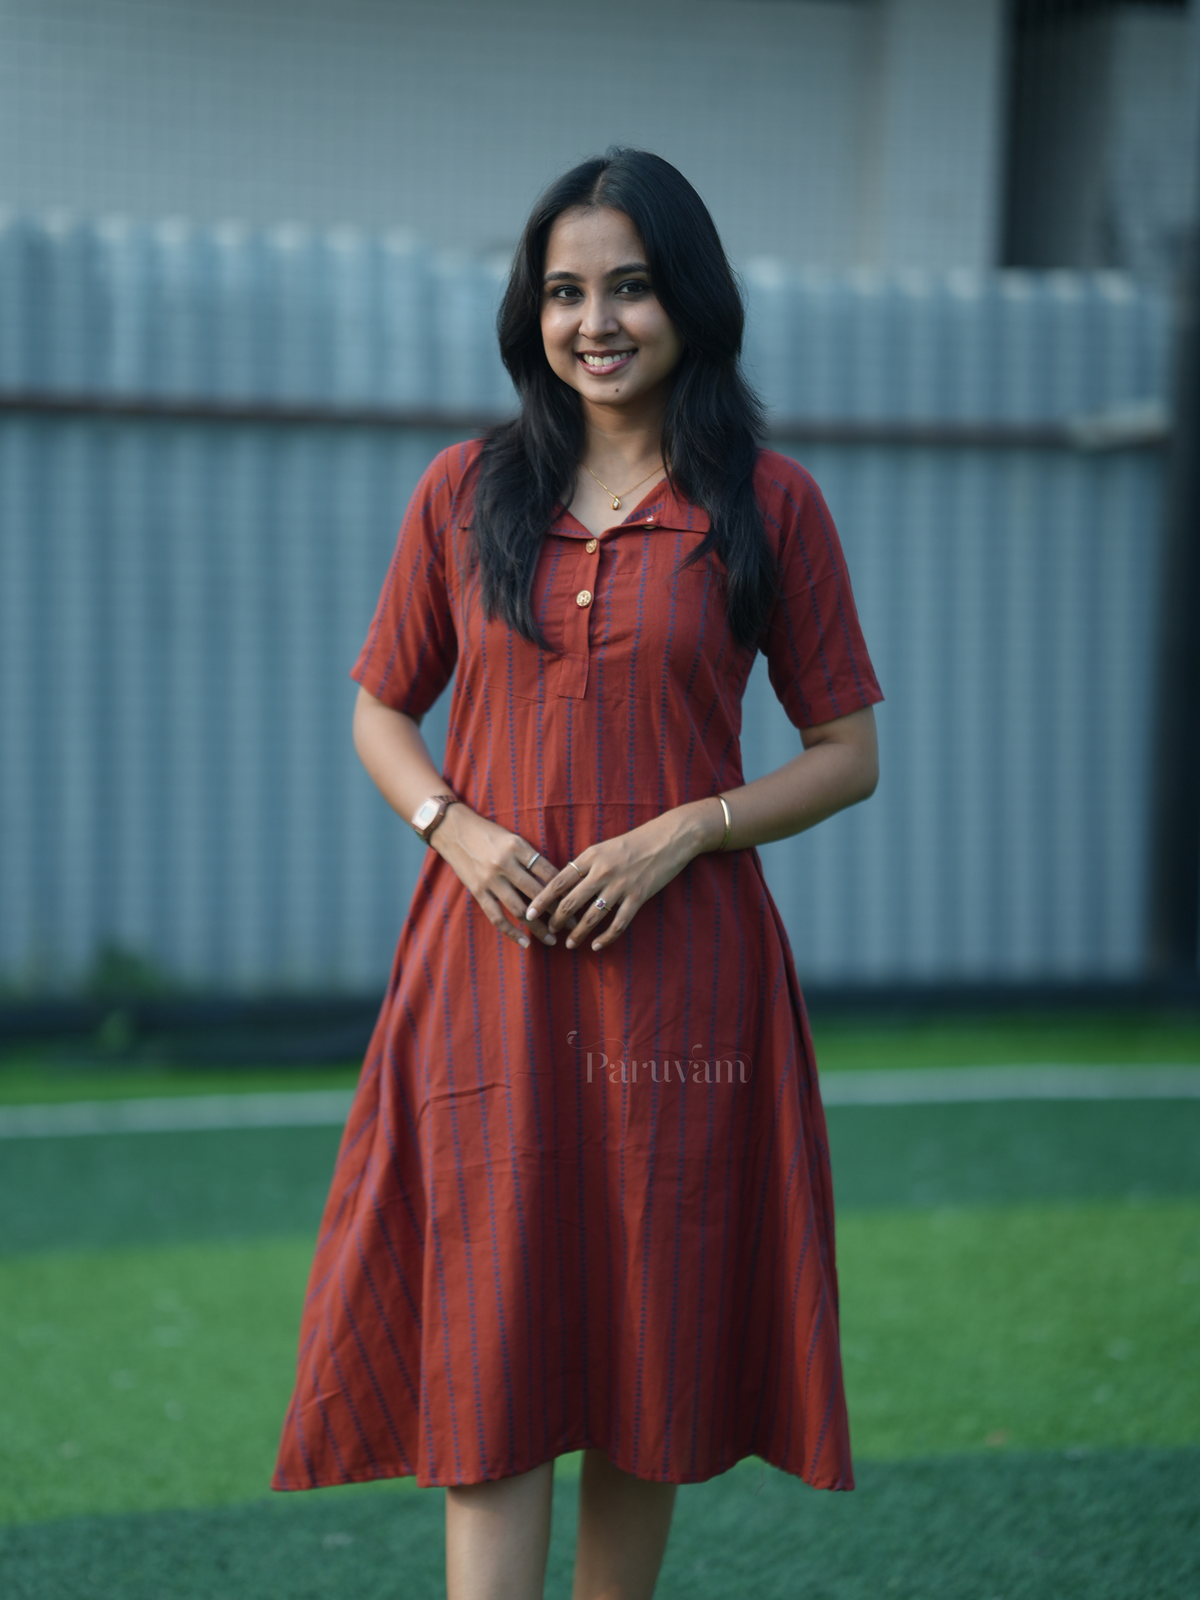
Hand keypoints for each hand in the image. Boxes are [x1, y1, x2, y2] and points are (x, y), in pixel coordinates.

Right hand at [431, 805, 578, 949]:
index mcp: (518, 847)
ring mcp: (490, 880)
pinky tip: (524, 942)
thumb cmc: (488, 833)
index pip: (548, 872)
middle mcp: (505, 864)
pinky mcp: (477, 891)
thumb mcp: (513, 838)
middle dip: (558, 911)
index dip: (565, 890)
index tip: (578, 902)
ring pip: (520, 909)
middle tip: (572, 925)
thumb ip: (530, 858)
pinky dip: (511, 931)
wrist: (453, 830)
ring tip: (552, 939)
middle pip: (538, 893)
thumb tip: (556, 880)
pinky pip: (496, 916)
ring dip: (537, 927)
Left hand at [524, 810, 706, 953]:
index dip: (541, 900)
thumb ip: (585, 865)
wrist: (668, 838)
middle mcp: (602, 871)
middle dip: (556, 920)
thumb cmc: (634, 842)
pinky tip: (597, 946)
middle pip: (571, 902)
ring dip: (577, 933)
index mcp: (590, 857)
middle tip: (548, 931)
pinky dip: (606, 938)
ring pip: (592, 917)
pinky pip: (618, 923)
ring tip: (569, 944)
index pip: (558, 881)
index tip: (528, 913)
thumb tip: (564, 883)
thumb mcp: (604, 847)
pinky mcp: (638, 897)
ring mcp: (620, 885)